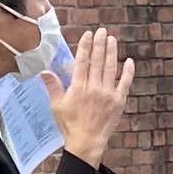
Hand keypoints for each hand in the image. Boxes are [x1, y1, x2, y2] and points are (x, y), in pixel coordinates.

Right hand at [50, 26, 132, 169]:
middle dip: (100, 44)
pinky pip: (124, 83)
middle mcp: (94, 87)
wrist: (87, 142)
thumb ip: (53, 86)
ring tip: (112, 39)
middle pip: (97, 61)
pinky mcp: (118, 101)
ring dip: (112, 52)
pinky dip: (127, 72)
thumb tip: (44, 71)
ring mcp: (108, 93)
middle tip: (102, 31)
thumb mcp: (57, 106)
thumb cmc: (69, 124)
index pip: (82, 61)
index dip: (85, 46)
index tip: (88, 35)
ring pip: (111, 68)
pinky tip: (128, 61)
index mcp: (78, 87)